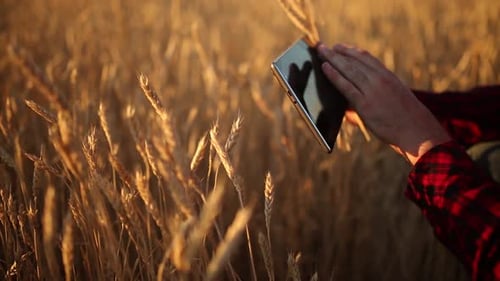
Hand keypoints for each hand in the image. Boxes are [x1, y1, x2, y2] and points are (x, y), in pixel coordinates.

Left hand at [317, 43, 450, 164]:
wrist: (418, 132)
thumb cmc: (406, 121)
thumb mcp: (394, 100)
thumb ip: (373, 98)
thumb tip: (350, 106)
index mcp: (389, 76)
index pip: (367, 58)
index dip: (351, 51)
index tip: (340, 46)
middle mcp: (381, 79)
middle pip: (354, 61)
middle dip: (337, 52)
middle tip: (322, 46)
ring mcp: (372, 91)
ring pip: (348, 69)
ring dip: (332, 59)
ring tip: (320, 52)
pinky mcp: (365, 104)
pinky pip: (346, 86)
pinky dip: (334, 75)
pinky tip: (325, 68)